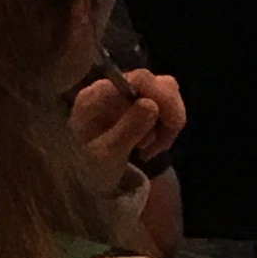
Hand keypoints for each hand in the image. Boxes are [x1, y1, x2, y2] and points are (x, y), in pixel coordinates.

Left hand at [70, 68, 186, 177]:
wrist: (85, 178)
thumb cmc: (89, 167)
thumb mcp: (106, 155)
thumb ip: (127, 130)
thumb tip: (152, 104)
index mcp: (98, 95)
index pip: (140, 79)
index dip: (162, 98)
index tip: (171, 125)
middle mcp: (113, 88)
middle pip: (158, 84)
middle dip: (168, 115)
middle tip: (161, 146)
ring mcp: (127, 94)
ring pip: (167, 94)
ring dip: (169, 123)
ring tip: (153, 149)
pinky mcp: (138, 103)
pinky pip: (166, 106)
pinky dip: (167, 127)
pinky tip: (153, 145)